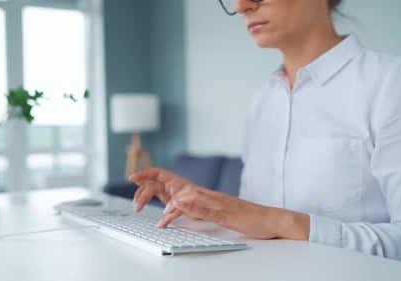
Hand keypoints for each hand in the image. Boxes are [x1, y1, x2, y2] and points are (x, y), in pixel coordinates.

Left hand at [130, 167, 309, 239]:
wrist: (267, 218)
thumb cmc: (241, 215)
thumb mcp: (211, 212)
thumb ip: (194, 207)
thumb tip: (174, 205)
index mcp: (198, 192)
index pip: (169, 178)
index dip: (150, 175)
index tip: (133, 178)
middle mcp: (204, 192)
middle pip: (171, 182)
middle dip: (149, 185)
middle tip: (135, 196)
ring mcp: (214, 200)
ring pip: (185, 194)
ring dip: (167, 202)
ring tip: (158, 213)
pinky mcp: (224, 211)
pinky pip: (203, 207)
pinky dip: (189, 206)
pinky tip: (177, 207)